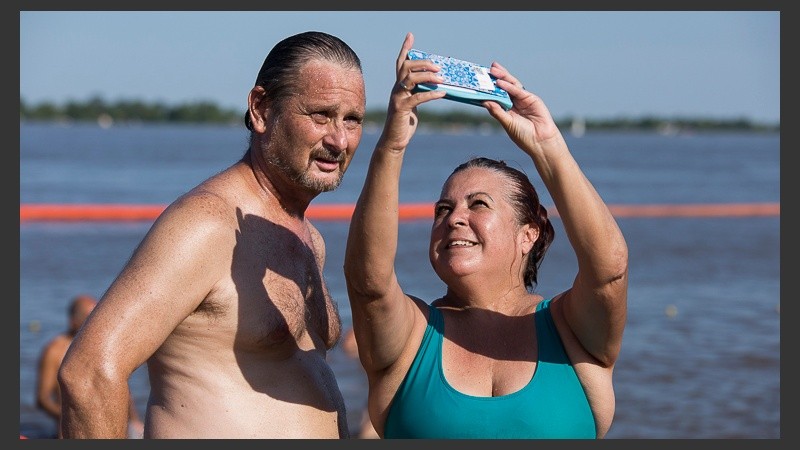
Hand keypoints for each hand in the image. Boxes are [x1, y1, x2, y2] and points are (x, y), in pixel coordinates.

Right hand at [378, 32, 446, 151]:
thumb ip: (419, 93)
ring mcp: (397, 98)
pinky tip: (442, 93)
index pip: (401, 63)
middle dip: (422, 63)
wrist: (395, 141)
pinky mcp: (401, 109)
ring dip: (427, 76)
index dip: (405, 49)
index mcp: (399, 86)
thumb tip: (436, 84)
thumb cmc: (405, 123)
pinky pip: (417, 98)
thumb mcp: (413, 105)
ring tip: (441, 78)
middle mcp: (396, 89)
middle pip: (406, 67)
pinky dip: (431, 94)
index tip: (410, 36)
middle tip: (438, 66)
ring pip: (410, 79)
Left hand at [483, 62, 561, 152]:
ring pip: (511, 86)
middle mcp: (515, 103)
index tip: (479, 81)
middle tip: (486, 69)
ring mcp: (523, 100)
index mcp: (507, 110)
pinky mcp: (531, 99)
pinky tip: (501, 82)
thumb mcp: (507, 123)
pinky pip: (519, 91)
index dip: (489, 89)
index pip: (496, 96)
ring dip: (502, 77)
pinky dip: (509, 86)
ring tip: (493, 70)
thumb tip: (484, 101)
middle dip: (496, 78)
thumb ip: (497, 112)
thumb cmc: (524, 136)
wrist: (541, 141)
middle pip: (504, 88)